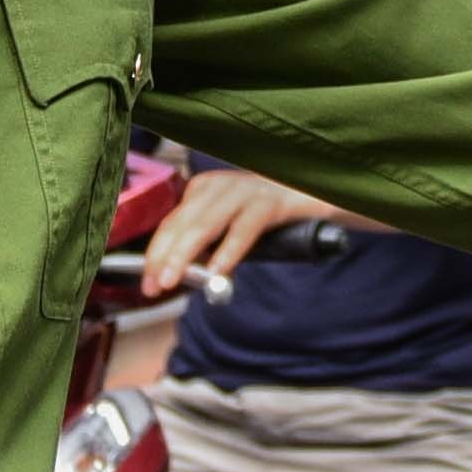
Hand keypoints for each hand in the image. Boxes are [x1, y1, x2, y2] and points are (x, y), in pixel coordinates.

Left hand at [137, 167, 349, 296]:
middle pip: (182, 223)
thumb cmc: (275, 218)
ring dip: (185, 256)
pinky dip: (228, 252)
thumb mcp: (233, 229)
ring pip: (205, 225)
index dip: (156, 253)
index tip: (147, 282)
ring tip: (172, 281)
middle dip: (164, 257)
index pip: (171, 223)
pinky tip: (217, 272)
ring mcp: (247, 190)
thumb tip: (178, 275)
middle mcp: (221, 185)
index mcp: (206, 189)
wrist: (324, 195)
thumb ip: (209, 247)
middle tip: (154, 286)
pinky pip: (245, 228)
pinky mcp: (273, 200)